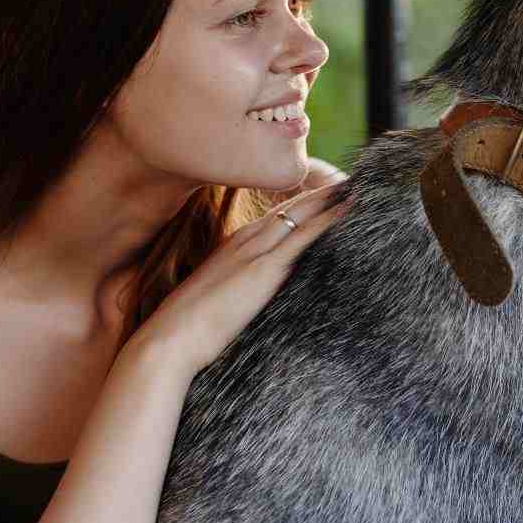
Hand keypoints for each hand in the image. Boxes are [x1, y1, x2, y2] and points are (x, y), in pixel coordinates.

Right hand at [133, 180, 351, 375]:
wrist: (168, 340)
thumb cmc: (187, 328)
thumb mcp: (215, 298)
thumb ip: (235, 289)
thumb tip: (248, 296)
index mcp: (234, 245)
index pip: (275, 216)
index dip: (302, 204)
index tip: (325, 195)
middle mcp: (245, 240)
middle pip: (290, 207)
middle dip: (319, 193)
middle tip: (348, 181)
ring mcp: (254, 251)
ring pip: (299, 214)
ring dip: (327, 198)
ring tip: (353, 185)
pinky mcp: (263, 269)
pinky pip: (302, 237)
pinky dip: (327, 219)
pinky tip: (347, 208)